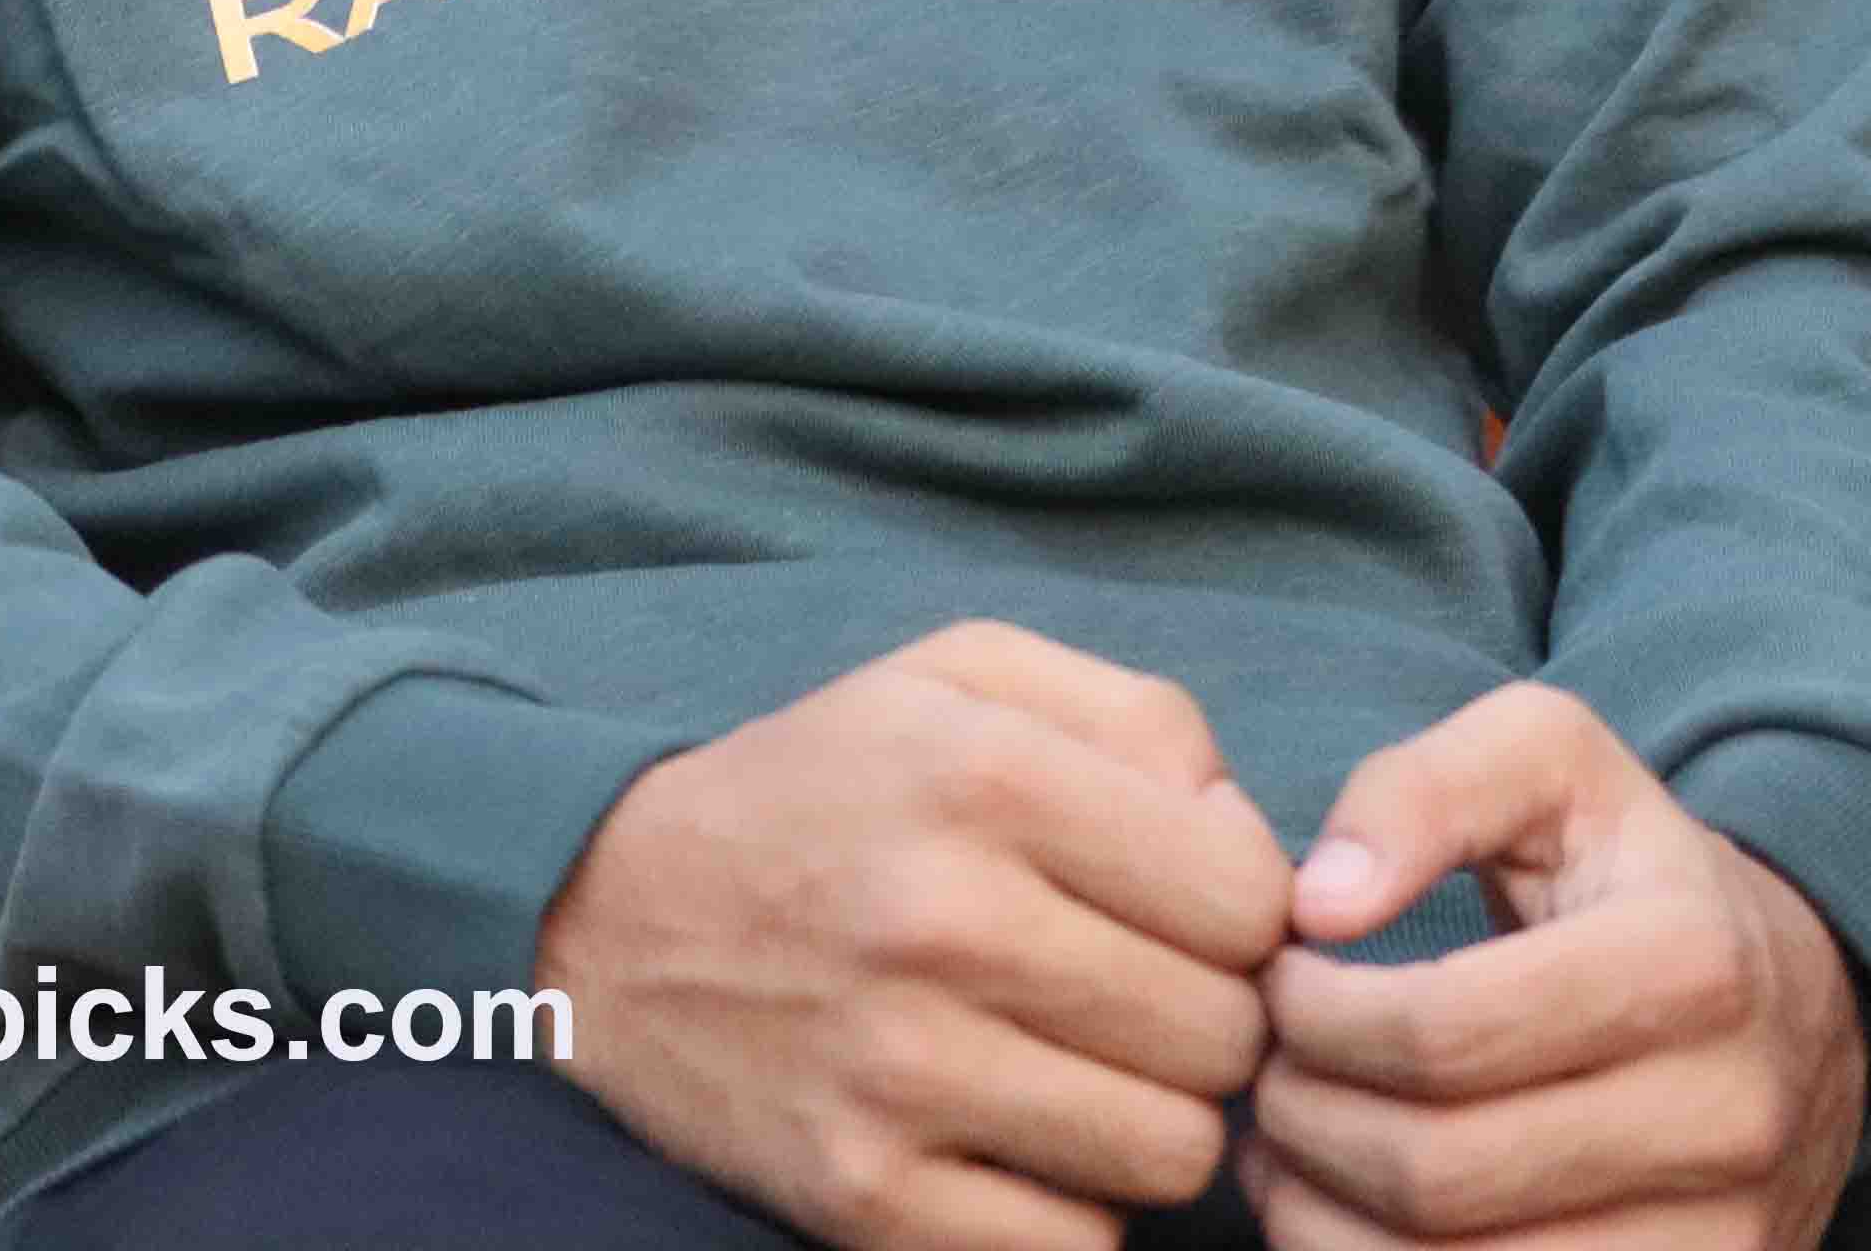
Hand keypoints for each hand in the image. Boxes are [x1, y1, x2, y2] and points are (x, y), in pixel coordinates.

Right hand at [533, 617, 1290, 1250]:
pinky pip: (1074, 1250)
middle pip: (1222, 1035)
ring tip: (1077, 1064)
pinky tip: (1013, 1137)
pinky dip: (1067, 1208)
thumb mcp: (964, 677)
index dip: (1244, 912)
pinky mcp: (864, 1197)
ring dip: (1146, 1120)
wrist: (616, 914)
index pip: (1248, 897)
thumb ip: (1137, 718)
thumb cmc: (834, 785)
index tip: (1182, 911)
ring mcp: (899, 1071)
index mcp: (982, 771)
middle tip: (1128, 995)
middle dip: (1205, 1020)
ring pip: (1169, 1156)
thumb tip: (1254, 847)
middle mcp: (943, 917)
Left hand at [1240, 684, 1864, 1248]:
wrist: (1793, 1003)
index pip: (1445, 1029)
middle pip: (1442, 1174)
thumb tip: (1315, 901)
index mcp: (1691, 962)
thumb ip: (1419, 790)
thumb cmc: (1629, 865)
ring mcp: (1723, 1243)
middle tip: (1264, 1072)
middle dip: (1308, 1124)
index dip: (1320, 1014)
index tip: (1277, 979)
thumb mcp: (1545, 757)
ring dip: (1325, 1225)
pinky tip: (1339, 1219)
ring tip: (1282, 1147)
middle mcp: (1726, 1120)